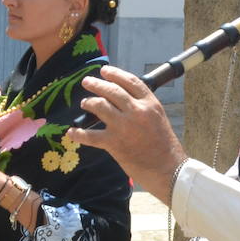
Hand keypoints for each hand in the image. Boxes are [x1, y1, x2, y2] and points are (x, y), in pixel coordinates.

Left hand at [67, 65, 186, 203]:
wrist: (168, 169)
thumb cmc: (165, 146)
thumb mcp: (158, 118)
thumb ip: (142, 108)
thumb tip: (123, 100)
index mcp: (150, 104)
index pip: (130, 82)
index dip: (115, 74)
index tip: (104, 71)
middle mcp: (137, 111)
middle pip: (112, 90)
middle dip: (96, 84)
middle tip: (87, 82)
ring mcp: (124, 126)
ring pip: (100, 106)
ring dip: (88, 103)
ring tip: (84, 103)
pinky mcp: (114, 143)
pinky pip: (90, 135)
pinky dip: (78, 133)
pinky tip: (71, 132)